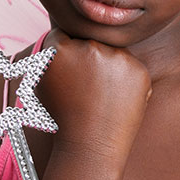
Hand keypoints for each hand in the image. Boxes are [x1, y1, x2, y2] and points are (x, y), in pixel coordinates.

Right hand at [33, 27, 150, 158]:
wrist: (90, 145)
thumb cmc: (61, 118)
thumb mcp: (41, 84)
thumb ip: (48, 56)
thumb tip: (57, 36)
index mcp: (59, 49)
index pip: (63, 34)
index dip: (66, 52)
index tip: (68, 70)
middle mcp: (88, 47)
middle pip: (90, 40)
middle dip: (87, 58)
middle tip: (85, 87)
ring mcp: (116, 57)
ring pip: (112, 52)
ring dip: (108, 66)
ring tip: (100, 96)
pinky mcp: (138, 69)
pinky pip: (131, 66)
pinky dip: (127, 80)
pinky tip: (116, 100)